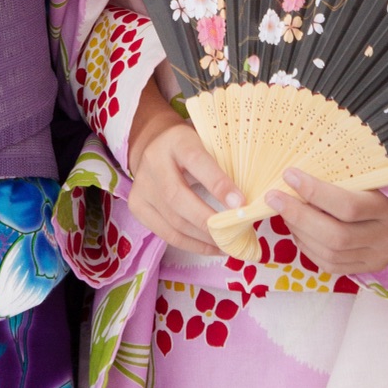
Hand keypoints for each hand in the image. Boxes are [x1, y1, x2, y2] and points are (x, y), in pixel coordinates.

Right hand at [127, 79, 241, 254]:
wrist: (154, 145)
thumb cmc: (191, 148)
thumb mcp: (207, 144)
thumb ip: (224, 165)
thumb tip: (249, 200)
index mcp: (176, 141)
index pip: (196, 161)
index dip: (218, 184)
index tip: (242, 204)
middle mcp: (153, 162)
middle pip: (178, 198)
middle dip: (209, 221)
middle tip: (236, 234)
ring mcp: (141, 186)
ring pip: (173, 221)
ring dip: (204, 238)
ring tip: (229, 245)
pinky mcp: (137, 206)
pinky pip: (166, 234)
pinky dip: (192, 245)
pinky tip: (212, 247)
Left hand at [264, 168, 387, 274]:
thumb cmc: (386, 184)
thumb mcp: (373, 175)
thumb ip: (344, 174)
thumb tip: (297, 171)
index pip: (348, 205)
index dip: (315, 192)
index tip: (289, 174)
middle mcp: (387, 237)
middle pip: (336, 236)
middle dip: (299, 216)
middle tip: (274, 198)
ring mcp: (379, 257)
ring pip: (331, 254)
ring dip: (301, 233)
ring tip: (285, 212)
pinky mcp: (369, 268)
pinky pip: (332, 266)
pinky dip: (309, 249)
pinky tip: (298, 231)